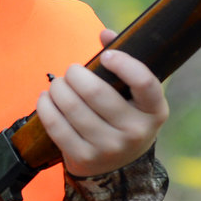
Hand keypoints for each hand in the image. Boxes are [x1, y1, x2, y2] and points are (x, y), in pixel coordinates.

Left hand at [36, 31, 169, 176]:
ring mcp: (109, 147)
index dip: (123, 63)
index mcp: (154, 110)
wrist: (118, 166)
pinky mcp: (84, 157)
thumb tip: (105, 33)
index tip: (106, 56)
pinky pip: (57, 126)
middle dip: (75, 74)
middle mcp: (135, 131)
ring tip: (58, 84)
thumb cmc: (124, 116)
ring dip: (58, 88)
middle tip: (71, 71)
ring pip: (72, 107)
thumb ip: (123, 60)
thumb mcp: (134, 95)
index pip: (144, 82)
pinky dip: (46, 107)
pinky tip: (46, 99)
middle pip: (96, 92)